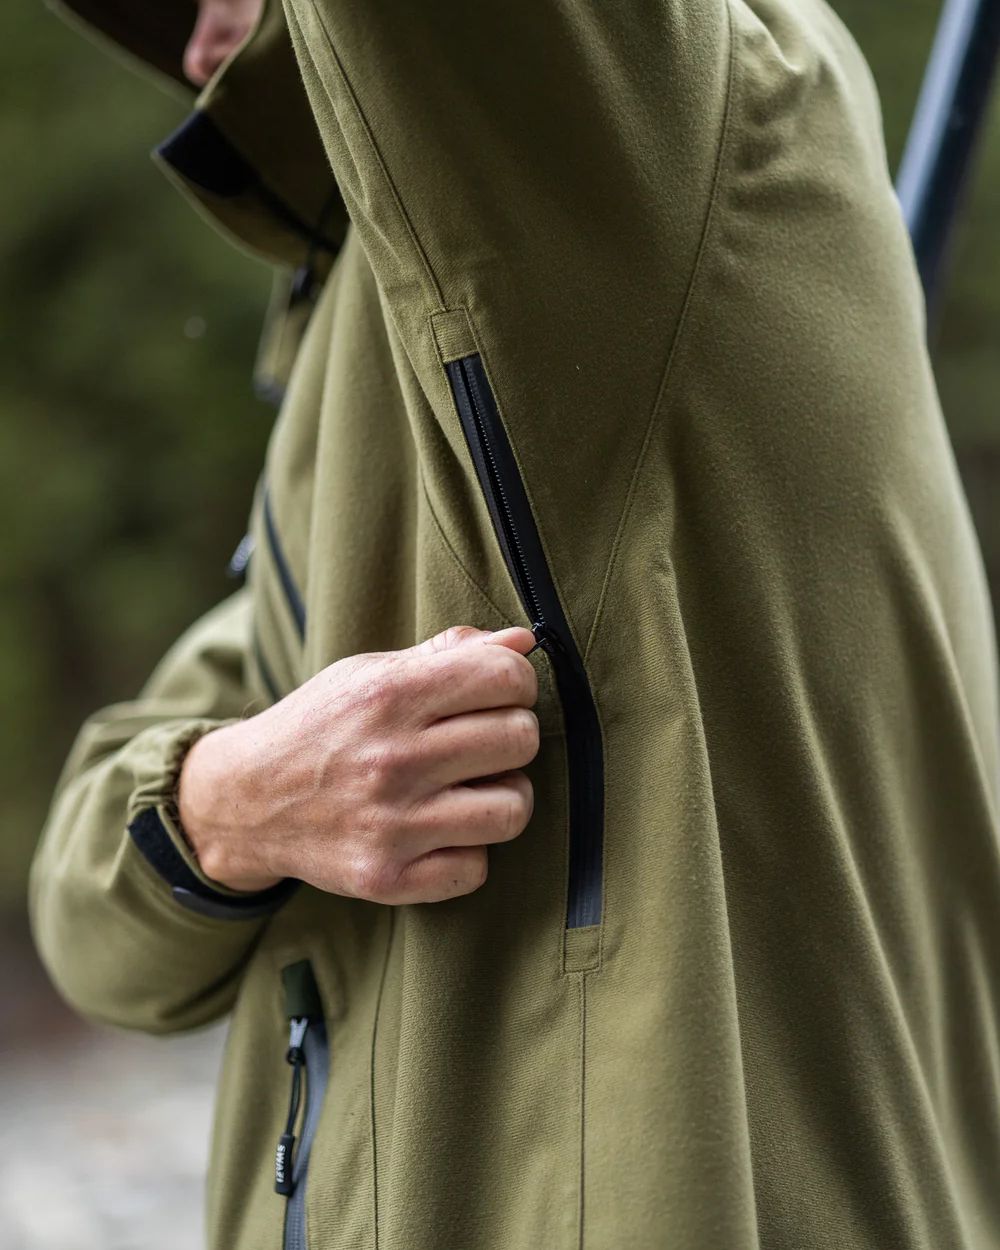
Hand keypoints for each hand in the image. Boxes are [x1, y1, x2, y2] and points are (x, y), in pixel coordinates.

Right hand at [177, 626, 538, 903]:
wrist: (246, 800)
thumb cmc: (322, 728)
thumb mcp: (371, 673)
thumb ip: (449, 654)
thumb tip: (526, 642)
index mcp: (389, 695)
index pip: (506, 676)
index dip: (516, 682)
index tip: (498, 694)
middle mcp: (391, 759)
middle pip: (520, 740)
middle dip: (512, 737)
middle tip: (483, 744)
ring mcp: (390, 824)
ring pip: (513, 809)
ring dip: (503, 797)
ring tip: (471, 790)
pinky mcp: (386, 878)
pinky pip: (477, 869)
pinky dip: (467, 853)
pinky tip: (440, 832)